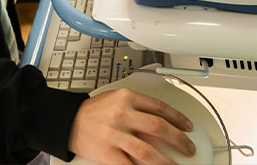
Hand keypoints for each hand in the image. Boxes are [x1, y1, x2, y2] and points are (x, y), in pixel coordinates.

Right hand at [68, 88, 194, 164]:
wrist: (69, 122)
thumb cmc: (95, 111)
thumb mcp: (117, 99)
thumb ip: (139, 108)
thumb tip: (163, 125)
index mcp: (126, 97)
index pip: (160, 107)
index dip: (178, 118)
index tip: (187, 126)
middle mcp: (122, 114)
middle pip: (158, 127)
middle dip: (179, 140)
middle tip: (188, 148)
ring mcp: (114, 135)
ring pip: (148, 151)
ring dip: (166, 162)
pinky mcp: (107, 153)